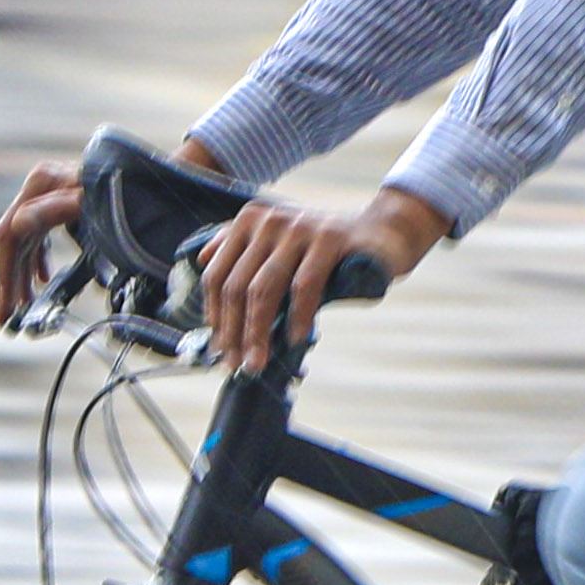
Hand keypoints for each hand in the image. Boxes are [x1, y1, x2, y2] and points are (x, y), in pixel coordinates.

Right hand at [0, 134, 225, 328]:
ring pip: (26, 242)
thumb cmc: (125, 188)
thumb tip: (16, 226)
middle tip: (6, 317)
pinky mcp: (61, 205)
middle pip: (14, 242)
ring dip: (22, 276)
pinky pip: (41, 237)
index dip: (5, 273)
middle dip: (10, 282)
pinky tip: (43, 281)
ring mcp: (49, 196)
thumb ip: (53, 211)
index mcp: (41, 183)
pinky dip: (38, 260)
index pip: (10, 236)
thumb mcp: (90, 202)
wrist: (153, 178)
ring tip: (22, 308)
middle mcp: (39, 188)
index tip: (6, 305)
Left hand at [200, 183, 447, 367]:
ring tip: (257, 361)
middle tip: (235, 364)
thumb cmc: (326, 247)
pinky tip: (293, 339)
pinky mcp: (329, 238)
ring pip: (264, 288)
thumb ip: (243, 248)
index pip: (217, 274)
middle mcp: (269, 220)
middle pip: (237, 285)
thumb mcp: (279, 242)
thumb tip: (201, 262)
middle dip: (234, 332)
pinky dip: (296, 317)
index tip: (219, 348)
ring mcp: (299, 227)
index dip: (215, 316)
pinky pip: (304, 286)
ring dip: (257, 332)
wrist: (383, 231)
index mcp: (250, 220)